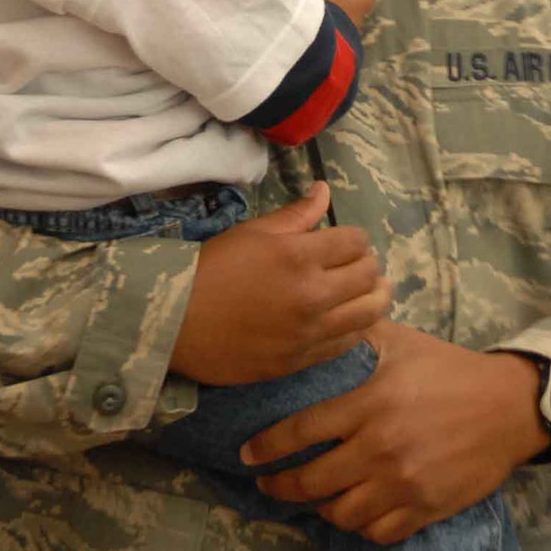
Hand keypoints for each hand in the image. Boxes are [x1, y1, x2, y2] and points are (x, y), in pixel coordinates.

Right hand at [168, 183, 390, 383]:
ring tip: (370, 291)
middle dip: (367, 265)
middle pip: (369, 276)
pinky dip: (358, 327)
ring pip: (370, 312)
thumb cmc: (211, 270)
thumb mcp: (253, 233)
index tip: (344, 242)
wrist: (174, 322)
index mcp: (299, 256)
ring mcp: (310, 332)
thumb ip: (296, 215)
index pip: (356, 242)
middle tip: (356, 265)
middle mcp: (313, 295)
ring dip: (375, 297)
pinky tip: (351, 318)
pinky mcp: (302, 360)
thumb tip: (325, 190)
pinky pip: (348, 343)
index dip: (353, 239)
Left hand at [242, 323, 548, 543]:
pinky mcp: (426, 507)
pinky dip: (361, 527)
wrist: (510, 406)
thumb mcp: (402, 344)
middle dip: (280, 488)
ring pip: (342, 515)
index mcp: (370, 403)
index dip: (266, 448)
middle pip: (311, 483)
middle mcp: (382, 447)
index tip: (248, 455)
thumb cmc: (450, 370)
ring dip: (322, 509)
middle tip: (269, 484)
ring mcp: (405, 482)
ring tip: (317, 498)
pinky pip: (378, 532)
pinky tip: (356, 512)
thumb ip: (357, 340)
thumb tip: (318, 327)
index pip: (300, 432)